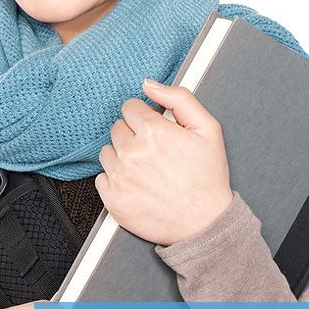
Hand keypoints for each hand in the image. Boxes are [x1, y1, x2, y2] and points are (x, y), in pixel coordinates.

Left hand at [95, 80, 233, 245]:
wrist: (205, 224)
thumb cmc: (207, 177)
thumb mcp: (207, 129)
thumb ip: (179, 99)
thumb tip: (149, 84)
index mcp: (153, 132)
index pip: (130, 108)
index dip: (144, 116)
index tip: (154, 129)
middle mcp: (132, 152)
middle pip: (117, 128)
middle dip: (133, 135)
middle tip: (154, 151)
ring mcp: (120, 177)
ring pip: (107, 152)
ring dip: (122, 156)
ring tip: (146, 169)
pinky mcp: (113, 199)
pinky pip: (101, 178)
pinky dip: (115, 179)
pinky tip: (136, 184)